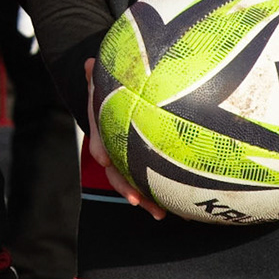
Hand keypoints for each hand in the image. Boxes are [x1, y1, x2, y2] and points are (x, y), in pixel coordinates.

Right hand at [84, 58, 164, 219]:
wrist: (125, 98)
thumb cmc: (119, 87)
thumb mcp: (108, 79)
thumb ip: (100, 77)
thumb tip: (90, 64)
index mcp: (105, 130)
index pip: (99, 141)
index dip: (101, 149)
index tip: (104, 158)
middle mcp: (115, 150)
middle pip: (116, 172)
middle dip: (125, 187)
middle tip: (134, 200)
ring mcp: (131, 161)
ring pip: (136, 183)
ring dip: (146, 199)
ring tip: (161, 213)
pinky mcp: (148, 167)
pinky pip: (156, 184)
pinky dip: (169, 196)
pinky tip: (188, 211)